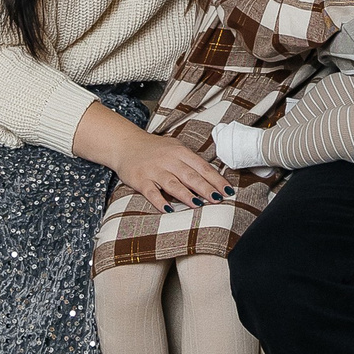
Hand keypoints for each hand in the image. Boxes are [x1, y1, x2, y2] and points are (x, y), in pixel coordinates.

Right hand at [112, 126, 233, 210]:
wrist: (126, 144)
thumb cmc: (156, 150)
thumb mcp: (175, 149)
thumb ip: (191, 162)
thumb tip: (214, 178)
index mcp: (180, 152)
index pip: (201, 167)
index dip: (215, 179)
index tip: (227, 191)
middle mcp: (168, 160)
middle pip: (189, 175)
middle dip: (205, 188)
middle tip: (218, 199)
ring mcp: (153, 170)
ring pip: (172, 183)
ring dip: (185, 195)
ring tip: (198, 205)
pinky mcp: (140, 180)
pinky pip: (151, 192)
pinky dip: (159, 201)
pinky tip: (168, 210)